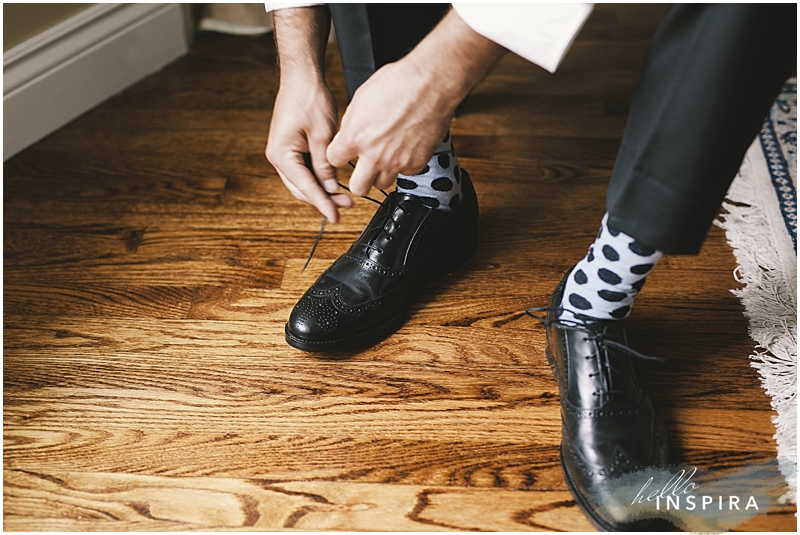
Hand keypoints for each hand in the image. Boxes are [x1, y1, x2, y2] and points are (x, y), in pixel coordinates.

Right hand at [266, 78, 351, 222]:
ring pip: (303, 182)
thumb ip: (325, 165)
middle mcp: (278, 157)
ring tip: (344, 197)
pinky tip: (334, 182)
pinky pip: (305, 170)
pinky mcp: (291, 148)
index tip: (335, 216)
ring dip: (322, 190)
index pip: (305, 187)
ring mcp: (283, 153)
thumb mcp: (323, 136)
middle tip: (346, 206)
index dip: (323, 203)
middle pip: (301, 189)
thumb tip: (331, 187)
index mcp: (281, 155)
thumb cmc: (309, 99)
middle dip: (324, 199)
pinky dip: (319, 178)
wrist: (302, 78)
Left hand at [326, 9, 505, 196]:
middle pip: (358, 188)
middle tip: (363, 168)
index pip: (334, 160)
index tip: (345, 153)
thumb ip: (351, 124)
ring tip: (387, 156)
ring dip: (382, 173)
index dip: (340, 155)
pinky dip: (404, 165)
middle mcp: (374, 155)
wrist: (430, 84)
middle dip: (358, 179)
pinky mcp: (416, 164)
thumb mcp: (361, 99)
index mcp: (355, 138)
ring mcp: (396, 163)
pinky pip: (405, 173)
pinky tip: (406, 149)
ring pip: (382, 183)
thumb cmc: (398, 84)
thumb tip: (346, 136)